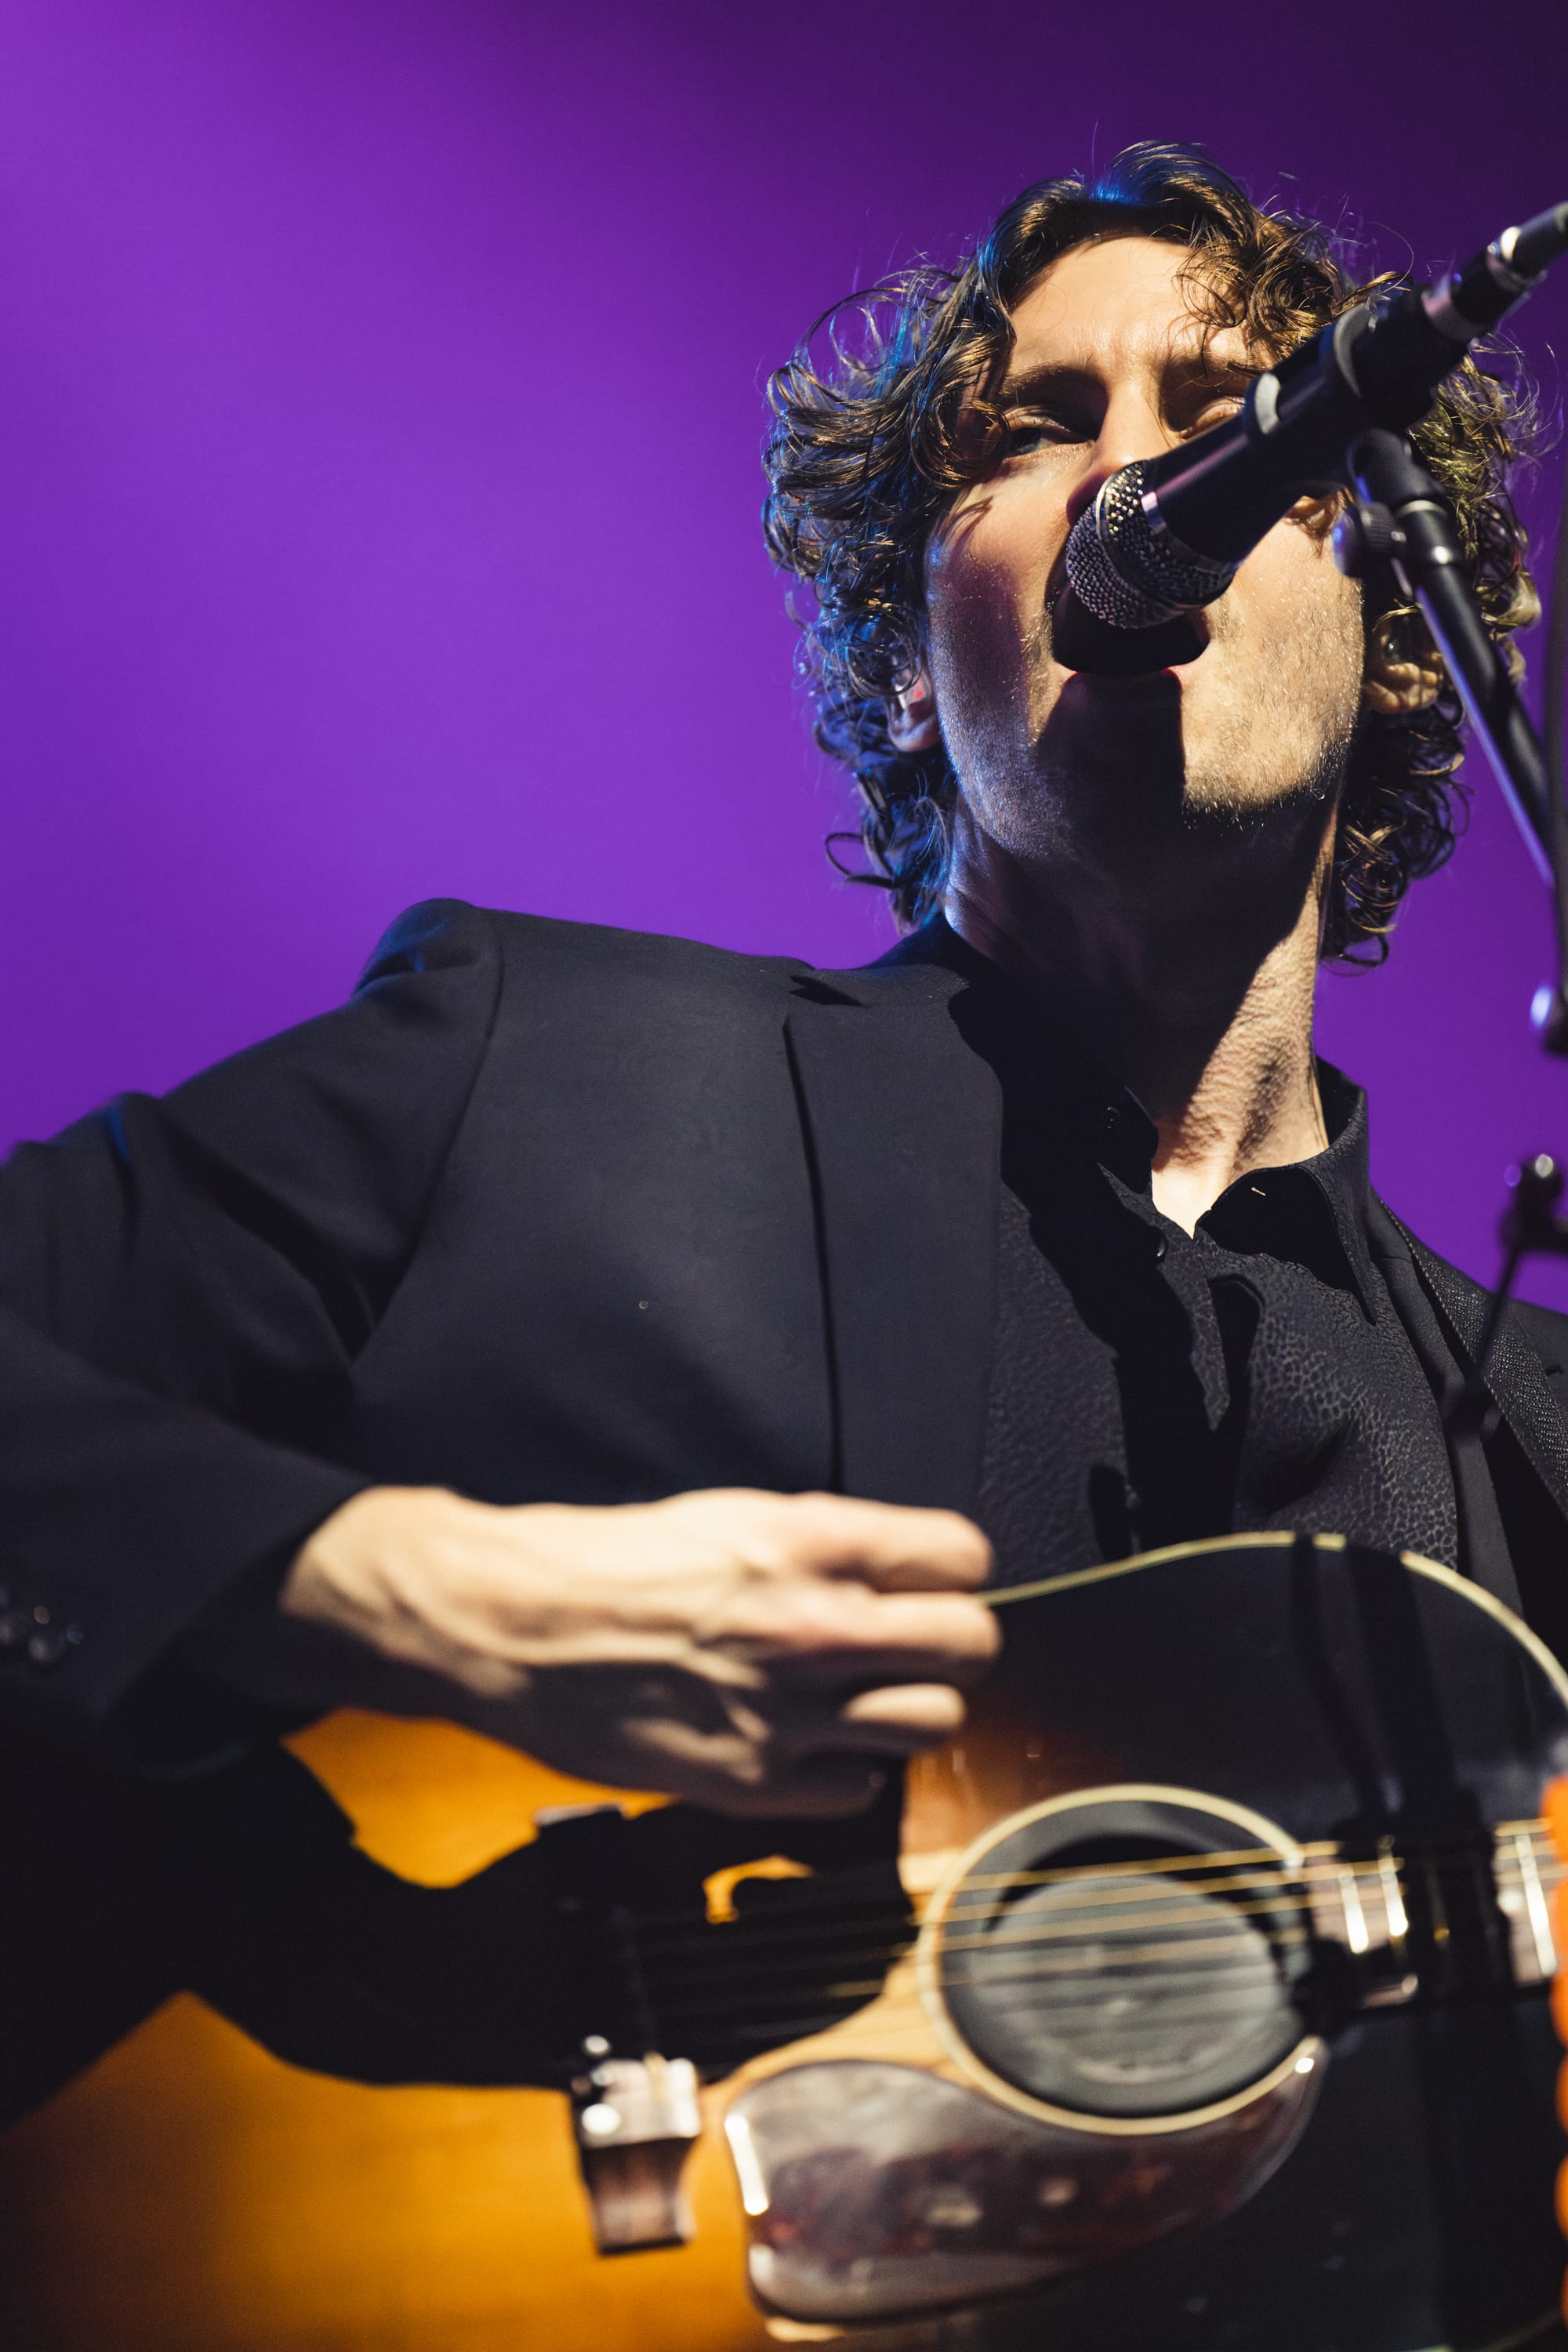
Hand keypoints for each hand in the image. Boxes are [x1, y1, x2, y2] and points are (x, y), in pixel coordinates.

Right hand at [277, 1485, 996, 1813]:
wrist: (509, 1626)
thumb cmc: (607, 1560)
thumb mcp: (732, 1516)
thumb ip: (824, 1547)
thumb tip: (896, 1573)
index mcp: (813, 1543)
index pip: (964, 1557)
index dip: (950, 1571)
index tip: (929, 1581)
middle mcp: (817, 1626)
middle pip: (972, 1646)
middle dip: (952, 1643)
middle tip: (913, 1645)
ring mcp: (790, 1712)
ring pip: (933, 1724)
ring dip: (906, 1710)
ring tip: (861, 1699)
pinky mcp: (754, 1782)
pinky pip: (857, 1791)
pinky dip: (842, 1772)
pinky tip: (801, 1744)